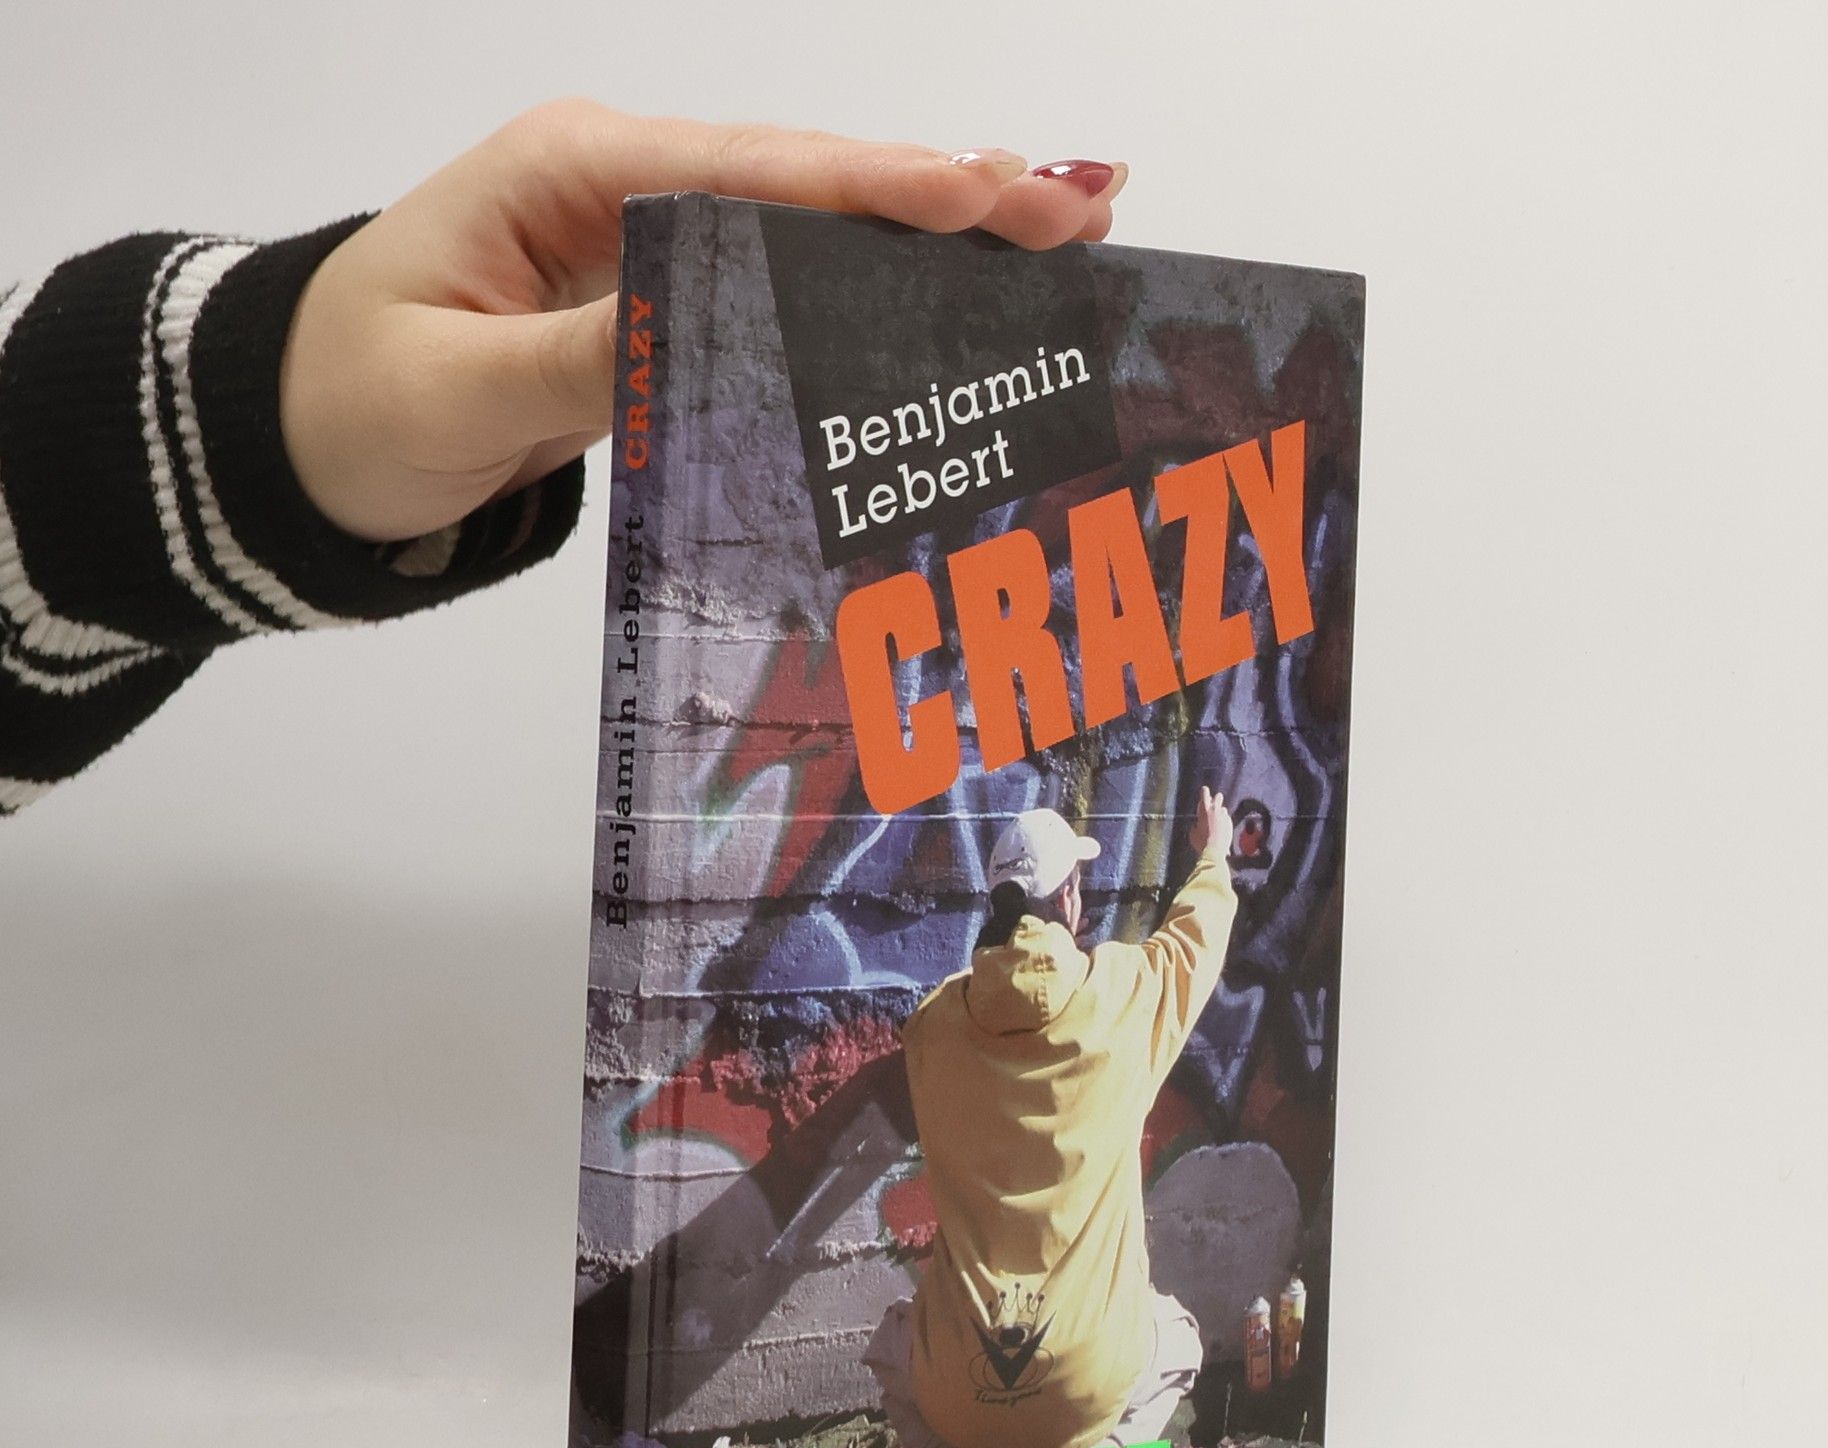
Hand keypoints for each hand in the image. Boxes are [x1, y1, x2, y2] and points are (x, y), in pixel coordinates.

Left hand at [280, 101, 1129, 541]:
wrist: (292, 439)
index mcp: (574, 174)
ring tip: (1054, 241)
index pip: (755, 175)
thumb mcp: (459, 390)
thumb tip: (713, 334)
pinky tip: (945, 301)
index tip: (995, 192)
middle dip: (945, 200)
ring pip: (809, 232)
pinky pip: (778, 289)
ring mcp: (646, 240)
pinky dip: (866, 294)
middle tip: (1081, 210)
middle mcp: (624, 187)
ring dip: (926, 242)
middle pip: (809, 185)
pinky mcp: (655, 300)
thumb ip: (589, 357)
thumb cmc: (350, 404)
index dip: (881, 190)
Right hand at [1190, 785, 1232, 857]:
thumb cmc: (1201, 842)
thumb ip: (1196, 825)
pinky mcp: (1230, 823)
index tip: (1204, 791)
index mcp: (1204, 809)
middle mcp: (1215, 810)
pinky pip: (1226, 819)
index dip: (1204, 791)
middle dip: (1215, 799)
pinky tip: (1220, 830)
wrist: (1215, 850)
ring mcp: (1224, 816)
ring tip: (1215, 822)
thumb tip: (1197, 825)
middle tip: (1212, 806)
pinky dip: (1223, 822)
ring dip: (1219, 812)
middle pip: (1218, 796)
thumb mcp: (1193, 833)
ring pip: (1223, 808)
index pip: (1205, 792)